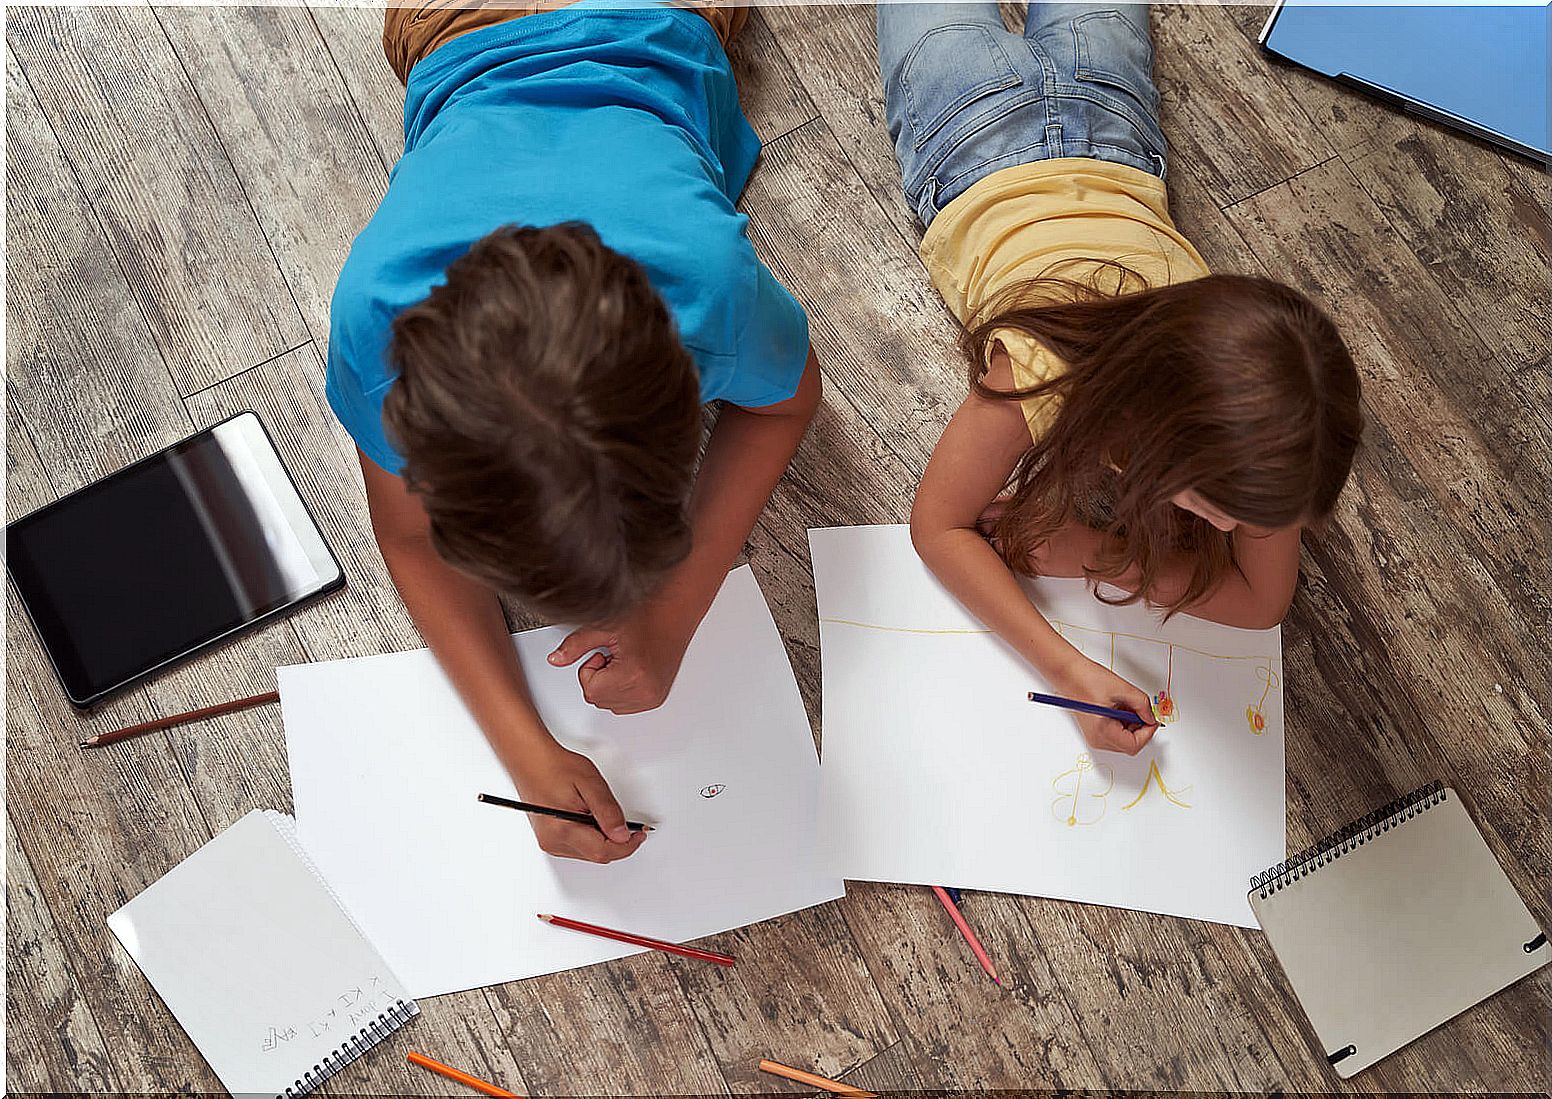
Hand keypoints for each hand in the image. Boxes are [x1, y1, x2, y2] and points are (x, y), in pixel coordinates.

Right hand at [514, 743, 646, 862]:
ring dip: (604, 840)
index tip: (639, 834)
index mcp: (564, 829)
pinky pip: (579, 848)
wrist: (532, 761)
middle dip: (617, 842)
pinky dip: (592, 837)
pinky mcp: (550, 839)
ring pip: (589, 853)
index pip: (604, 852)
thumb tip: (622, 835)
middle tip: (627, 823)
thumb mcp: (591, 784)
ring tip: (601, 814)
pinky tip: (591, 819)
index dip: (627, 846)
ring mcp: (550, 842)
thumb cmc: (556, 767)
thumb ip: (608, 812)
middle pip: (597, 855)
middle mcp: (553, 841)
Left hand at [547, 607, 690, 714]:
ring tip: (624, 660)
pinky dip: (622, 689)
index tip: (603, 652)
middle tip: (614, 654)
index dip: (590, 668)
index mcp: (634, 675)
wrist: (675, 612)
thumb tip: (556, 659)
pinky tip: (632, 668)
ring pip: (610, 704)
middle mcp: (646, 691)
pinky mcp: (657, 697)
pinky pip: (625, 705)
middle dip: (599, 678)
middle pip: (599, 699)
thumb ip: (575, 645)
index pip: (591, 690)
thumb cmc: (648, 615)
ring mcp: (653, 697)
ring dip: (610, 685)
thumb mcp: (604, 627)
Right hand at [1050, 657, 1158, 755]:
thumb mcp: (1123, 690)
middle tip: (1140, 711)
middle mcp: (1097, 739)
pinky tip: (1119, 709)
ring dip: (1131, 726)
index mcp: (1103, 731)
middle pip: (1129, 746)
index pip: (1134, 745)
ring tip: (1125, 706)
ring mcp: (1094, 737)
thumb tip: (1151, 718)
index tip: (1152, 720)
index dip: (1148, 733)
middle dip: (1140, 729)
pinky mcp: (1094, 732)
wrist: (1069, 674)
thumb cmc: (1088, 679)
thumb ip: (1143, 706)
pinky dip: (1123, 724)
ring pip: (1124, 741)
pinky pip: (1116, 735)